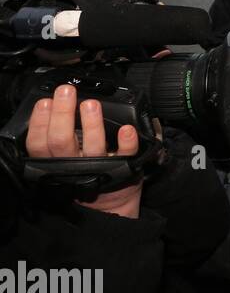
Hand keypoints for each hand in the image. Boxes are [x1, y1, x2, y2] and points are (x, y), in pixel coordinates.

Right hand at [26, 84, 141, 218]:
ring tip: (91, 105)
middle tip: (66, 92)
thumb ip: (58, 134)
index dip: (39, 123)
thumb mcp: (65, 156)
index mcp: (56, 160)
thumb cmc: (87, 170)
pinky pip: (126, 154)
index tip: (45, 102)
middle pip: (61, 141)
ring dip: (91, 124)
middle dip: (63, 114)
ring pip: (92, 146)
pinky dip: (127, 142)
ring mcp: (101, 166)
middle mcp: (75, 164)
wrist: (112, 200)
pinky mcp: (125, 167)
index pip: (39, 143)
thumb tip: (53, 104)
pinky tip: (127, 129)